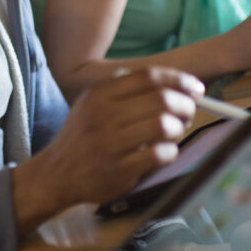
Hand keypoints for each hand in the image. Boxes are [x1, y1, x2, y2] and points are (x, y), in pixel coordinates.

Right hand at [20, 67, 202, 219]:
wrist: (55, 173)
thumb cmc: (83, 135)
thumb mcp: (93, 103)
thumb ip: (126, 90)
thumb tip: (176, 84)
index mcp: (99, 94)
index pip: (148, 77)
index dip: (179, 79)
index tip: (195, 87)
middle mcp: (103, 115)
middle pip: (160, 99)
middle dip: (185, 104)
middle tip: (190, 111)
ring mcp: (110, 144)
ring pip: (163, 125)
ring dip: (179, 127)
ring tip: (177, 131)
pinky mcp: (118, 171)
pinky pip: (159, 155)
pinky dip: (171, 151)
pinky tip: (165, 151)